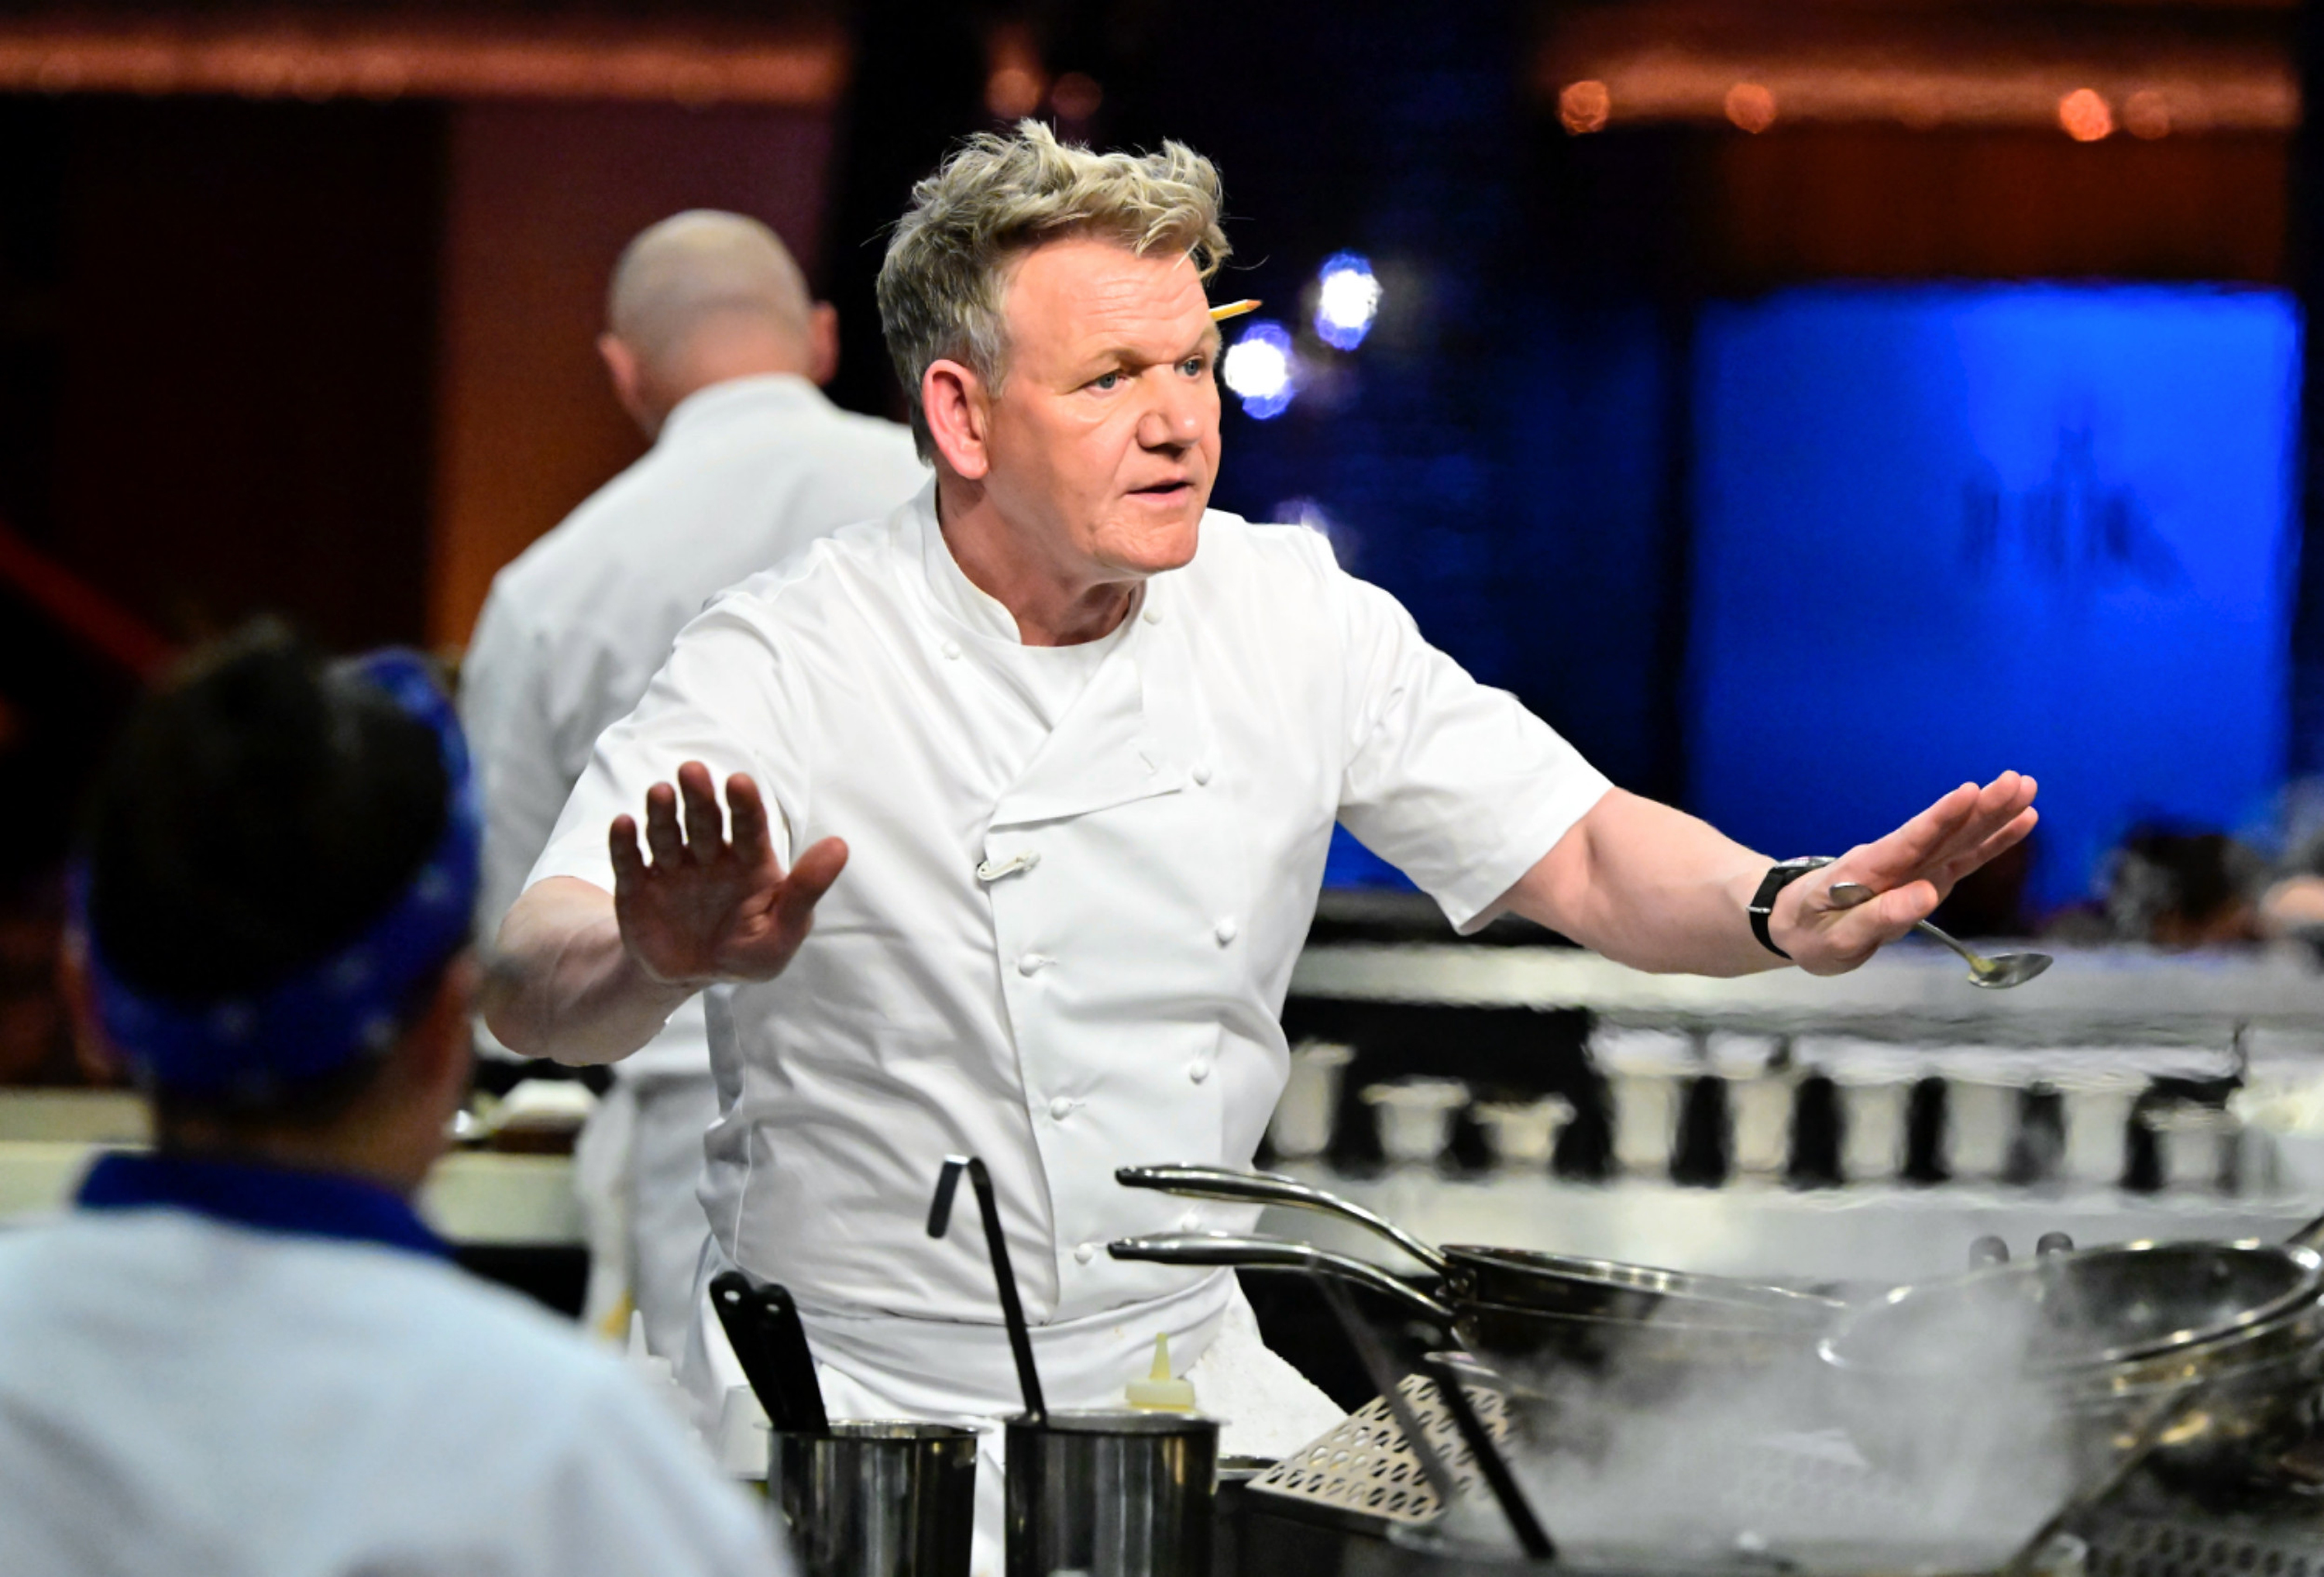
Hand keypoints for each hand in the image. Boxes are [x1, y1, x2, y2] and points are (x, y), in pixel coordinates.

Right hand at [608, 761, 847, 987]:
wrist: (694, 977)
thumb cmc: (748, 949)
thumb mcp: (783, 931)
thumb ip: (807, 890)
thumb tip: (840, 845)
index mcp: (749, 859)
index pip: (748, 825)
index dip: (744, 804)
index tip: (739, 782)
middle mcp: (709, 855)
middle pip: (704, 821)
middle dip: (699, 797)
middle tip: (692, 771)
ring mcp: (672, 868)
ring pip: (666, 834)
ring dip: (662, 812)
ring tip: (660, 792)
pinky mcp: (637, 886)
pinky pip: (628, 862)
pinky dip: (624, 843)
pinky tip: (624, 824)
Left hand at [1772, 772, 2037, 975]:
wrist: (1797, 926)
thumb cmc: (1811, 932)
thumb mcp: (1836, 937)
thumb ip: (1879, 917)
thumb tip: (1928, 893)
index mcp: (1868, 870)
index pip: (1909, 840)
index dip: (1941, 817)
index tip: (1969, 791)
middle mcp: (1896, 861)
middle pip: (1943, 832)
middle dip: (1982, 808)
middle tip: (2018, 780)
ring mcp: (1915, 868)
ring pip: (1959, 839)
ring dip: (1993, 815)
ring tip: (2027, 788)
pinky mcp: (1928, 879)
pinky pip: (1964, 859)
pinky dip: (1992, 842)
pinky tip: (2021, 822)